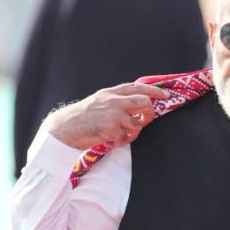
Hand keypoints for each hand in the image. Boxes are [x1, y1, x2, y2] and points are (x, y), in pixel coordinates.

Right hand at [45, 83, 168, 149]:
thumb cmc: (83, 117)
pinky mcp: (110, 127)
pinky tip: (108, 140)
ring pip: (136, 124)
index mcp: (111, 93)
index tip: (166, 95)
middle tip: (143, 122)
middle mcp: (114, 100)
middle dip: (149, 115)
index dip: (154, 90)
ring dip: (131, 134)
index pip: (137, 87)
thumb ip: (117, 101)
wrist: (64, 127)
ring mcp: (113, 113)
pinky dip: (119, 143)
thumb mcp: (100, 102)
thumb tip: (139, 106)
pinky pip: (125, 138)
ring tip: (119, 136)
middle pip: (144, 103)